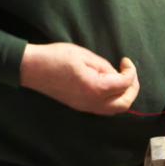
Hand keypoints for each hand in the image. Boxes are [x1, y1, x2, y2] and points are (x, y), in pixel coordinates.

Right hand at [20, 43, 138, 114]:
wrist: (32, 68)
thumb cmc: (56, 57)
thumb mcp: (85, 56)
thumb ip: (105, 67)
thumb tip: (116, 74)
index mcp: (96, 88)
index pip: (124, 85)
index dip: (130, 71)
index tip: (125, 61)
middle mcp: (92, 102)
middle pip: (124, 104)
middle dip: (132, 89)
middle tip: (130, 73)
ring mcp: (85, 107)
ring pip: (114, 109)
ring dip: (123, 96)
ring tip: (122, 79)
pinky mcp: (80, 107)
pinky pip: (104, 109)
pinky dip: (113, 100)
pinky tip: (110, 86)